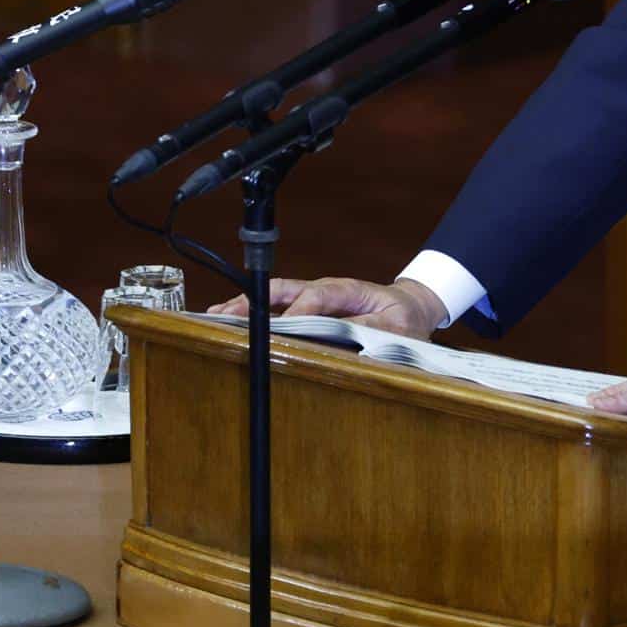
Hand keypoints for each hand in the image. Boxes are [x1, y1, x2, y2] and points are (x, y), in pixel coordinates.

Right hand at [206, 277, 446, 339]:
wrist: (409, 308)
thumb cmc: (403, 317)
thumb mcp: (396, 325)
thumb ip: (370, 329)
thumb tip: (343, 337)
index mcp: (348, 291)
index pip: (319, 296)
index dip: (298, 310)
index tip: (280, 327)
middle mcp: (325, 291)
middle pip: (286, 290)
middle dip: (257, 300)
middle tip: (227, 313)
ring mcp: (313, 298)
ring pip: (276, 297)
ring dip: (247, 305)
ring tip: (218, 315)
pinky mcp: (307, 308)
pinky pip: (278, 308)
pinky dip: (254, 313)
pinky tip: (231, 319)